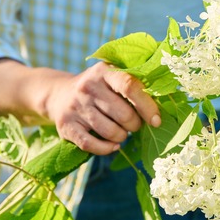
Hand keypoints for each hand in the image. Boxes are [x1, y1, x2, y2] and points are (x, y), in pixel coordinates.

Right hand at [42, 62, 160, 154]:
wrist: (58, 94)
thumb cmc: (98, 89)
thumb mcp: (111, 77)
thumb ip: (134, 85)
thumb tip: (162, 106)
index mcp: (104, 71)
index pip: (130, 86)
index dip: (147, 106)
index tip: (156, 121)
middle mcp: (88, 87)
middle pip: (123, 114)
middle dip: (135, 125)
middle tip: (134, 125)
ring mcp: (75, 107)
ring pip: (110, 132)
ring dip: (122, 137)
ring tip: (122, 132)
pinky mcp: (66, 126)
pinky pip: (92, 145)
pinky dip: (107, 148)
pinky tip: (113, 144)